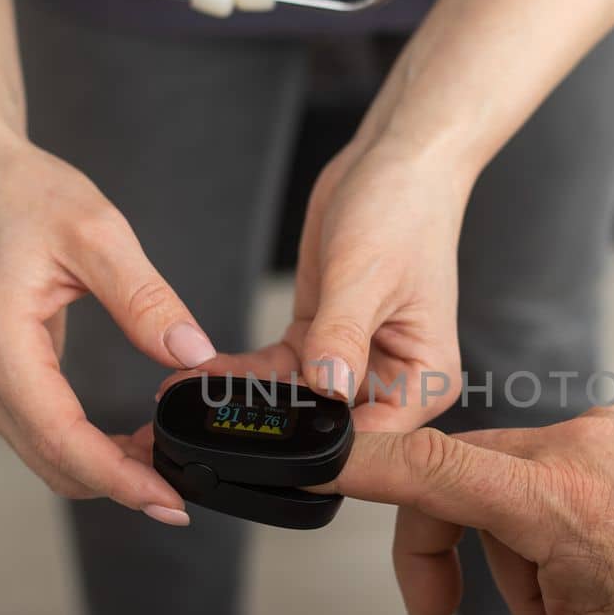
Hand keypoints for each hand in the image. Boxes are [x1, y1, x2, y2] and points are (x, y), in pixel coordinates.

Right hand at [0, 135, 215, 521]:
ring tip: (168, 465)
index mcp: (0, 345)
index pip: (62, 439)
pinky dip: (89, 450)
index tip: (171, 500)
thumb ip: (145, 298)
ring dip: (106, 471)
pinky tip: (135, 442)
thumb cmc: (27, 196)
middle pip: (55, 462)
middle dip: (120, 485)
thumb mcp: (98, 235)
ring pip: (48, 457)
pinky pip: (45, 434)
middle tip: (185, 491)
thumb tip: (192, 353)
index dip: (120, 479)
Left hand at [218, 138, 471, 432]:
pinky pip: (278, 372)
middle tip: (212, 427)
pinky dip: (243, 373)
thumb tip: (326, 389)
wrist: (391, 162)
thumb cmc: (405, 210)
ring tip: (189, 398)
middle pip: (330, 430)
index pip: (376, 441)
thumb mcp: (368, 274)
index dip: (325, 452)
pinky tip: (203, 374)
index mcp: (423, 378)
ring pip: (294, 403)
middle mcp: (392, 380)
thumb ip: (343, 336)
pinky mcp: (319, 342)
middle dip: (274, 429)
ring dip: (246, 401)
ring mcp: (353, 363)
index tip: (270, 448)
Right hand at [331, 403, 613, 614]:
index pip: (432, 469)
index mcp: (560, 502)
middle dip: (454, 548)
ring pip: (507, 473)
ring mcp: (608, 427)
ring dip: (514, 538)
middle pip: (459, 477)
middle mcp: (579, 445)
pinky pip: (555, 458)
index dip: (361, 464)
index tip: (313, 458)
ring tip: (576, 597)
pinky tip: (601, 556)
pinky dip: (551, 508)